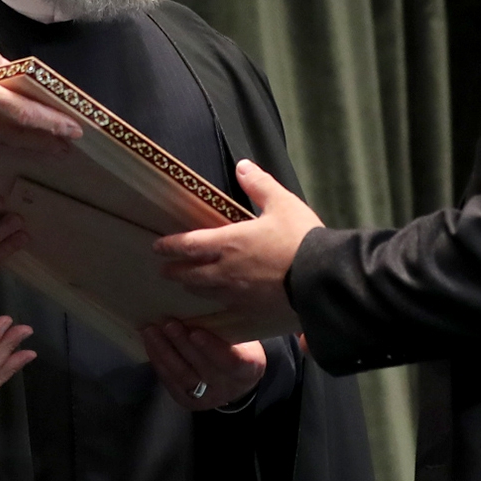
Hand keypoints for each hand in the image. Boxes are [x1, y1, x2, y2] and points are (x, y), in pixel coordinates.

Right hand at [0, 36, 80, 158]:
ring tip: (48, 149)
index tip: (73, 128)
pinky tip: (6, 146)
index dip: (52, 122)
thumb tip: (4, 65)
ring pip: (4, 146)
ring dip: (29, 148)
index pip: (24, 112)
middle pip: (21, 137)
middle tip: (68, 146)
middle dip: (48, 142)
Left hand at [139, 318, 266, 409]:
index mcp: (247, 369)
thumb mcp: (243, 338)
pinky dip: (158, 361)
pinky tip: (150, 344)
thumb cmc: (239, 349)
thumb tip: (198, 301)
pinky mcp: (187, 400)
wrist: (236, 382)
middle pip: (201, 367)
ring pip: (182, 376)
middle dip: (181, 344)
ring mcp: (206, 397)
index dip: (211, 348)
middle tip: (167, 323)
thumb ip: (226, 328)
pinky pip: (170, 381)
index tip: (195, 332)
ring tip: (151, 330)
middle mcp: (227, 387)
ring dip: (164, 351)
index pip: (230, 361)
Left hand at [155, 160, 321, 316]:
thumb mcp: (282, 203)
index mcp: (230, 242)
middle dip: (175, 271)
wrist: (323, 280)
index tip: (157, 248)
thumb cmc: (302, 239)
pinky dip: (214, 311)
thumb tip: (242, 166)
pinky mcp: (253, 314)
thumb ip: (259, 185)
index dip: (171, 246)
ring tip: (186, 289)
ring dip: (192, 289)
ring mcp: (238, 296)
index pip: (189, 244)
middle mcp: (227, 271)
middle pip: (191, 274)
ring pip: (206, 294)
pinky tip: (213, 313)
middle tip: (164, 271)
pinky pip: (226, 313)